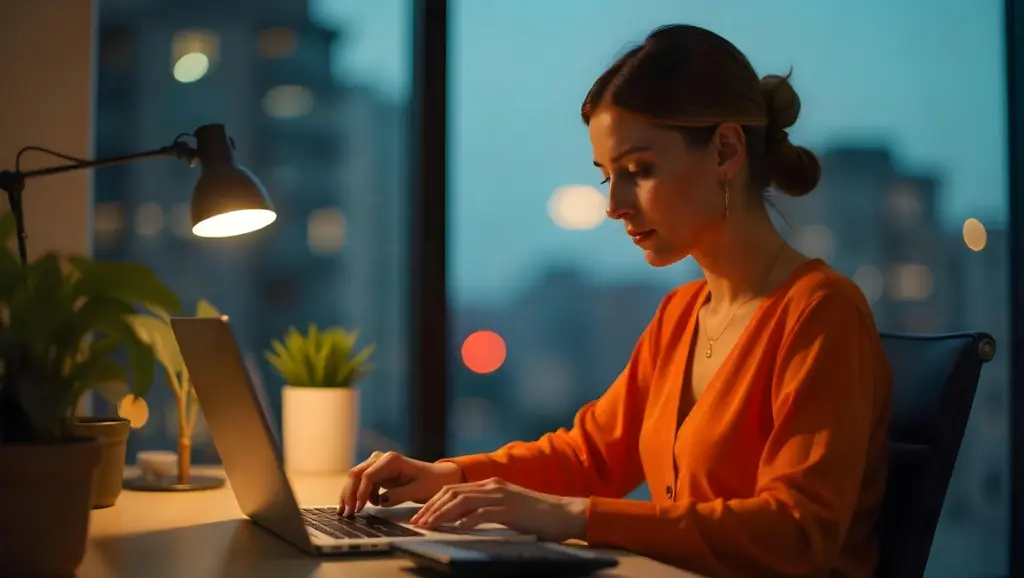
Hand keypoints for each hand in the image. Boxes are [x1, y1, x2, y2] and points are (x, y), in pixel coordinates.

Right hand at [339, 451, 465, 515]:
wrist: (439, 477)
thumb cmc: (432, 482)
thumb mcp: (418, 490)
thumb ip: (399, 495)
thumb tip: (381, 501)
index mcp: (392, 460)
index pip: (368, 476)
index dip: (360, 493)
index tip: (357, 509)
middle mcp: (382, 459)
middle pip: (357, 474)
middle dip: (350, 493)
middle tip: (346, 513)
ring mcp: (379, 464)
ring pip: (356, 478)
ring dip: (351, 494)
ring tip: (348, 512)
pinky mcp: (378, 473)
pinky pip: (363, 483)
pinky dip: (360, 494)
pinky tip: (364, 506)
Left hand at [410, 477, 587, 542]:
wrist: (565, 513)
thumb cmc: (536, 515)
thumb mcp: (505, 508)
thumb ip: (485, 509)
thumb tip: (460, 520)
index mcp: (490, 484)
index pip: (453, 489)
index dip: (433, 502)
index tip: (420, 516)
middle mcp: (493, 486)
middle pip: (452, 492)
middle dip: (431, 507)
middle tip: (417, 522)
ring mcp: (502, 496)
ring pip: (463, 501)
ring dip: (442, 514)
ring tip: (429, 526)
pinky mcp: (511, 509)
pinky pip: (484, 513)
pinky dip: (467, 520)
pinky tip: (457, 529)